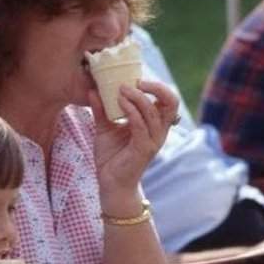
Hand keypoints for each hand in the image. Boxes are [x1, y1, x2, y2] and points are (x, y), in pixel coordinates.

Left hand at [89, 80, 177, 200]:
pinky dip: (131, 111)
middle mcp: (158, 132)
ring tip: (121, 89)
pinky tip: (120, 102)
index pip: (167, 100)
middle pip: (171, 103)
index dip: (157, 86)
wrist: (110, 185)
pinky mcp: (143, 150)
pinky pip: (141, 126)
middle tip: (136, 81)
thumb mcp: (104, 128)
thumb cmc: (111, 157)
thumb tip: (93, 90)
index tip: (136, 78)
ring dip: (138, 98)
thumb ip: (101, 110)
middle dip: (156, 87)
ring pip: (154, 112)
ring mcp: (153, 141)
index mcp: (154, 125)